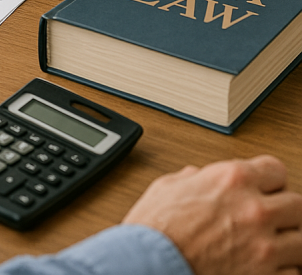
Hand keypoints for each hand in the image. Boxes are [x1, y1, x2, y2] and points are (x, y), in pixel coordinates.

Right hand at [122, 155, 301, 274]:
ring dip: (289, 243)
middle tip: (273, 219)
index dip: (270, 180)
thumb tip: (197, 176)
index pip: (276, 169)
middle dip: (285, 211)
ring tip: (275, 247)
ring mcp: (263, 247)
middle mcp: (254, 209)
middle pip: (297, 204)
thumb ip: (192, 178)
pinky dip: (283, 271)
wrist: (147, 266)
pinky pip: (292, 273)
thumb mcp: (168, 188)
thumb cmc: (153, 231)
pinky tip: (268, 268)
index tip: (267, 189)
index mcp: (233, 179)